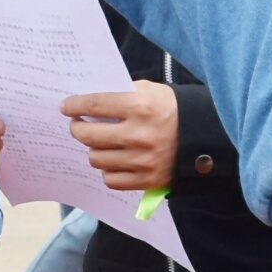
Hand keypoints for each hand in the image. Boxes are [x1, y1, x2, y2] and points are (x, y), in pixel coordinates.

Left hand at [62, 79, 177, 190]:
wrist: (205, 138)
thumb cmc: (174, 110)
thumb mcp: (151, 91)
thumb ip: (122, 94)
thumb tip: (90, 102)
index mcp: (140, 107)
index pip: (94, 105)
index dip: (74, 105)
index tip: (66, 106)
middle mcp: (139, 135)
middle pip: (89, 135)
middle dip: (78, 128)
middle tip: (78, 124)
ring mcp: (142, 160)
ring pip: (97, 158)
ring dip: (94, 150)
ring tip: (100, 143)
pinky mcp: (147, 180)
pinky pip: (111, 179)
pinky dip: (109, 170)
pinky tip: (113, 161)